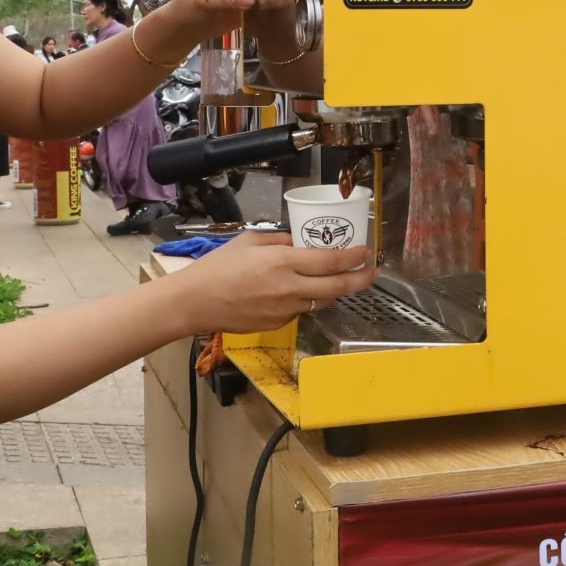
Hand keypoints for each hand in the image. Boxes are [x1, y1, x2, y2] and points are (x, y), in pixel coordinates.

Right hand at [172, 231, 371, 333]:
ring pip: (321, 300)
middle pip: (337, 287)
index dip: (353, 257)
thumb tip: (301, 242)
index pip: (330, 261)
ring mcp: (285, 310)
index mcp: (282, 262)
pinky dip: (305, 300)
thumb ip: (281, 240)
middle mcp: (289, 288)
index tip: (366, 251)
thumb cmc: (218, 268)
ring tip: (337, 278)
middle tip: (371, 271)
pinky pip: (301, 310)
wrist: (194, 303)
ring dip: (333, 290)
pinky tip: (297, 291)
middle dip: (360, 279)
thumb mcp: (250, 241)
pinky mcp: (278, 325)